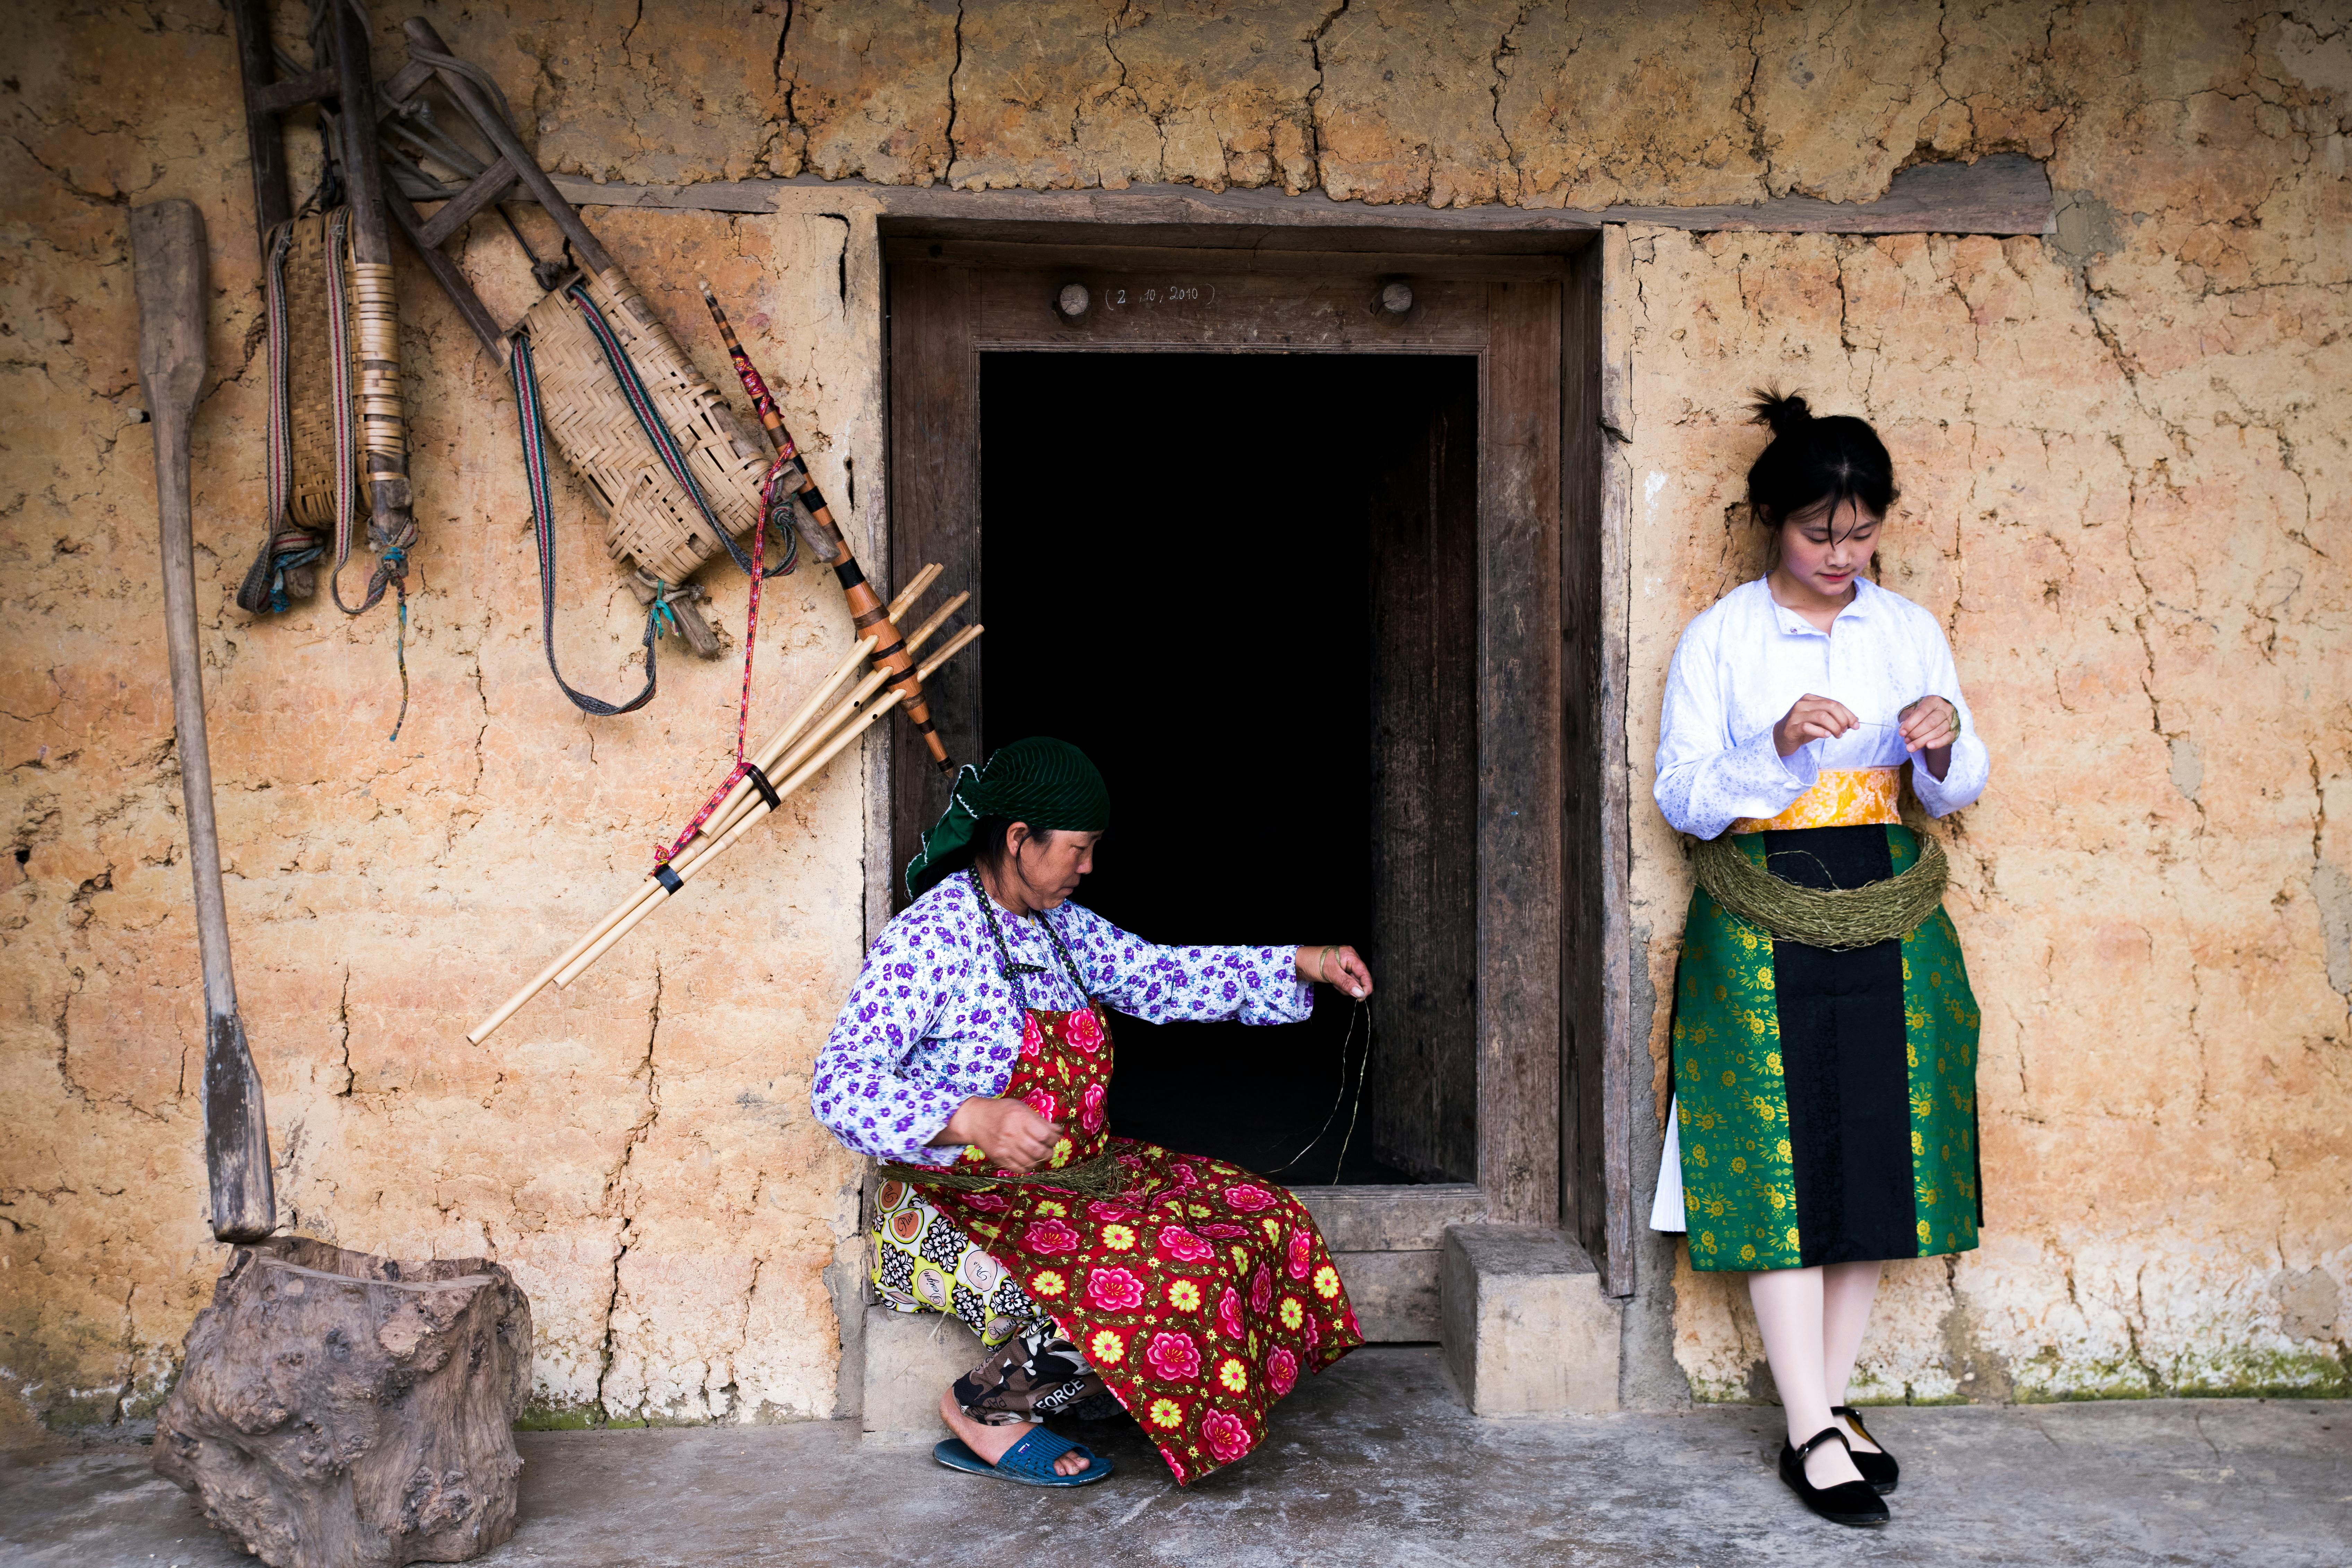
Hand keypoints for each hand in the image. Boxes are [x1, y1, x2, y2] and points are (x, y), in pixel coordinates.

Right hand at [936, 1096, 1060, 1171]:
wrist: (975, 1119)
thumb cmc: (1001, 1111)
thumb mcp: (1021, 1108)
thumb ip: (1040, 1120)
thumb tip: (1058, 1131)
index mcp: (1020, 1118)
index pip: (1045, 1135)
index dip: (1054, 1139)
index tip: (1054, 1138)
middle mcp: (1012, 1134)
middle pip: (1039, 1151)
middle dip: (1049, 1152)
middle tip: (1049, 1149)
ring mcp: (1005, 1148)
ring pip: (1030, 1162)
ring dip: (1040, 1161)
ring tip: (1040, 1156)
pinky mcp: (999, 1158)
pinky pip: (1018, 1169)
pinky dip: (1028, 1167)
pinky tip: (1029, 1161)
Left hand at [1296, 944, 1373, 998]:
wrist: (1299, 962)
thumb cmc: (1313, 962)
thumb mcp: (1331, 973)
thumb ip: (1346, 983)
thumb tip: (1360, 993)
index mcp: (1350, 955)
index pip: (1364, 972)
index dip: (1366, 986)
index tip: (1362, 997)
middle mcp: (1350, 959)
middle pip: (1360, 978)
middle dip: (1352, 987)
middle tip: (1340, 987)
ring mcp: (1345, 965)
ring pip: (1353, 982)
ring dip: (1345, 987)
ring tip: (1334, 984)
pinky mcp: (1340, 971)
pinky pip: (1346, 982)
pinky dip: (1341, 986)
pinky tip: (1333, 983)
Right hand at [1773, 694, 1859, 756]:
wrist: (1780, 739)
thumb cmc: (1802, 729)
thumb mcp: (1820, 722)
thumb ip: (1834, 719)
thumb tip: (1855, 721)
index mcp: (1810, 698)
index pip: (1834, 703)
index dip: (1848, 714)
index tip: (1856, 725)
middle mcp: (1802, 703)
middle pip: (1830, 707)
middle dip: (1842, 720)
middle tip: (1844, 731)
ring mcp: (1796, 715)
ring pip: (1821, 716)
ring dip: (1834, 727)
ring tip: (1837, 735)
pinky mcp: (1791, 727)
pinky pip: (1808, 727)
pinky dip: (1821, 732)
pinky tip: (1826, 736)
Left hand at [1897, 695, 1959, 752]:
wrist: (1937, 714)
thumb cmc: (1922, 713)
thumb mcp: (1913, 710)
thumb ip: (1908, 719)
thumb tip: (1903, 731)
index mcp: (1933, 701)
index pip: (1922, 711)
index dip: (1910, 723)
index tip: (1901, 732)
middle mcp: (1944, 708)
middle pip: (1930, 722)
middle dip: (1916, 733)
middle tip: (1906, 741)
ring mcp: (1951, 720)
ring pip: (1938, 731)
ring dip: (1923, 740)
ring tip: (1911, 747)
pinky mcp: (1954, 730)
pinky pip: (1947, 738)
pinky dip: (1938, 743)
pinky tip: (1928, 746)